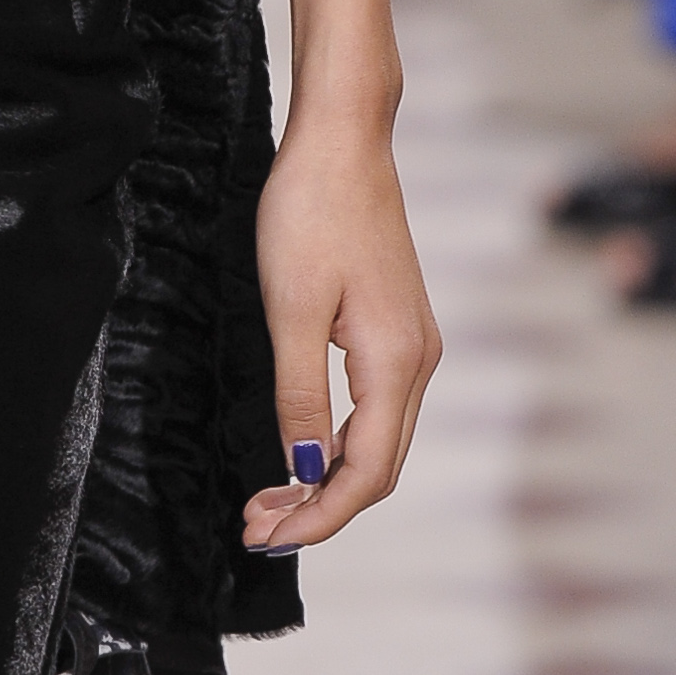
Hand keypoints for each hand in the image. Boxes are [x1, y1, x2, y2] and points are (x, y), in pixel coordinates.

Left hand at [243, 122, 438, 553]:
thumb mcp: (291, 309)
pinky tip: (302, 446)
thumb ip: (300, 397)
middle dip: (320, 507)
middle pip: (378, 467)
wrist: (342, 139)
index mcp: (395, 363)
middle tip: (257, 526)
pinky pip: (376, 408)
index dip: (317, 516)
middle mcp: (418, 362)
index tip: (264, 535)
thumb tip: (306, 473)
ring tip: (269, 497)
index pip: (365, 474)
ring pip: (379, 440)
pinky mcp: (398, 327)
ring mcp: (413, 344)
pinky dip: (339, 441)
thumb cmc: (311, 212)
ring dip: (328, 478)